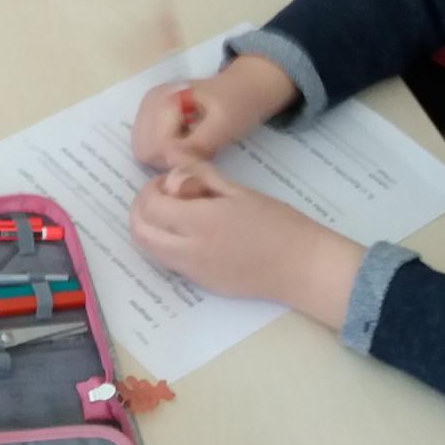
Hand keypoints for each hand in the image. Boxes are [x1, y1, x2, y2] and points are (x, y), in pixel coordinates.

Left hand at [129, 162, 364, 325]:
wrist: (304, 268)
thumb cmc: (278, 223)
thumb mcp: (238, 190)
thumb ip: (200, 175)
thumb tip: (170, 159)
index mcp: (198, 223)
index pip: (150, 206)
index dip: (151, 190)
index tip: (169, 182)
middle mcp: (188, 251)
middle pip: (140, 232)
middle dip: (141, 210)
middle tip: (162, 197)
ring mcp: (193, 272)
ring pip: (150, 251)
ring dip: (150, 229)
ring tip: (175, 215)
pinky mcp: (203, 285)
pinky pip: (170, 264)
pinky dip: (166, 245)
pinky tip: (191, 234)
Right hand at [130, 55, 297, 169]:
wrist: (245, 88)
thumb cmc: (238, 103)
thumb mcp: (224, 124)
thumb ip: (198, 143)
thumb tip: (172, 161)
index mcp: (162, 99)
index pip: (154, 146)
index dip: (178, 159)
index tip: (202, 157)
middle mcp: (148, 103)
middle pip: (144, 151)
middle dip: (171, 159)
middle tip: (199, 153)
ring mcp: (147, 111)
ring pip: (144, 153)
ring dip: (169, 157)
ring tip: (195, 146)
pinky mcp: (151, 120)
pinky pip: (149, 149)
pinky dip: (167, 154)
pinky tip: (187, 143)